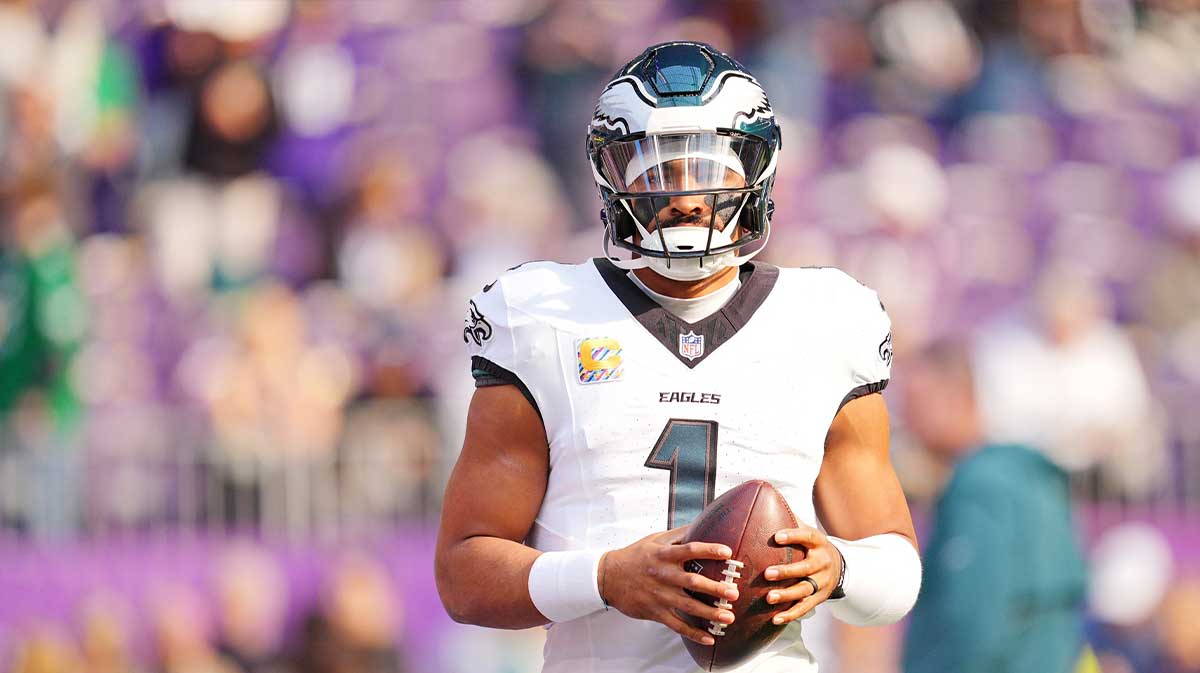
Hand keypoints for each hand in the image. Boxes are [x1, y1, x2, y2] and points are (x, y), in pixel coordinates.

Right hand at [599, 526, 741, 645]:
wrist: (608, 577)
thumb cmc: (634, 556)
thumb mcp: (654, 540)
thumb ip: (678, 535)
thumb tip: (701, 524)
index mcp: (664, 555)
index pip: (690, 550)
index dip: (709, 550)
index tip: (727, 552)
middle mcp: (663, 575)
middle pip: (693, 582)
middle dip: (715, 589)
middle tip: (733, 593)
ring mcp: (659, 595)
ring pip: (688, 606)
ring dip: (710, 613)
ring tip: (728, 617)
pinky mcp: (655, 612)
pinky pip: (677, 625)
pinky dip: (693, 633)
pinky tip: (708, 638)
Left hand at [764, 525, 842, 624]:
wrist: (840, 567)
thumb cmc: (813, 546)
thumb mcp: (808, 531)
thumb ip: (790, 518)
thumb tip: (767, 495)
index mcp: (818, 542)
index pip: (807, 536)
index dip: (793, 535)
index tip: (776, 536)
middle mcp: (822, 562)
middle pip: (805, 568)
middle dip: (787, 571)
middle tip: (767, 573)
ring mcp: (822, 582)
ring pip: (805, 590)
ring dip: (787, 595)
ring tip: (769, 598)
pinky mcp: (820, 597)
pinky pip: (805, 607)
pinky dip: (791, 614)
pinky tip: (775, 618)